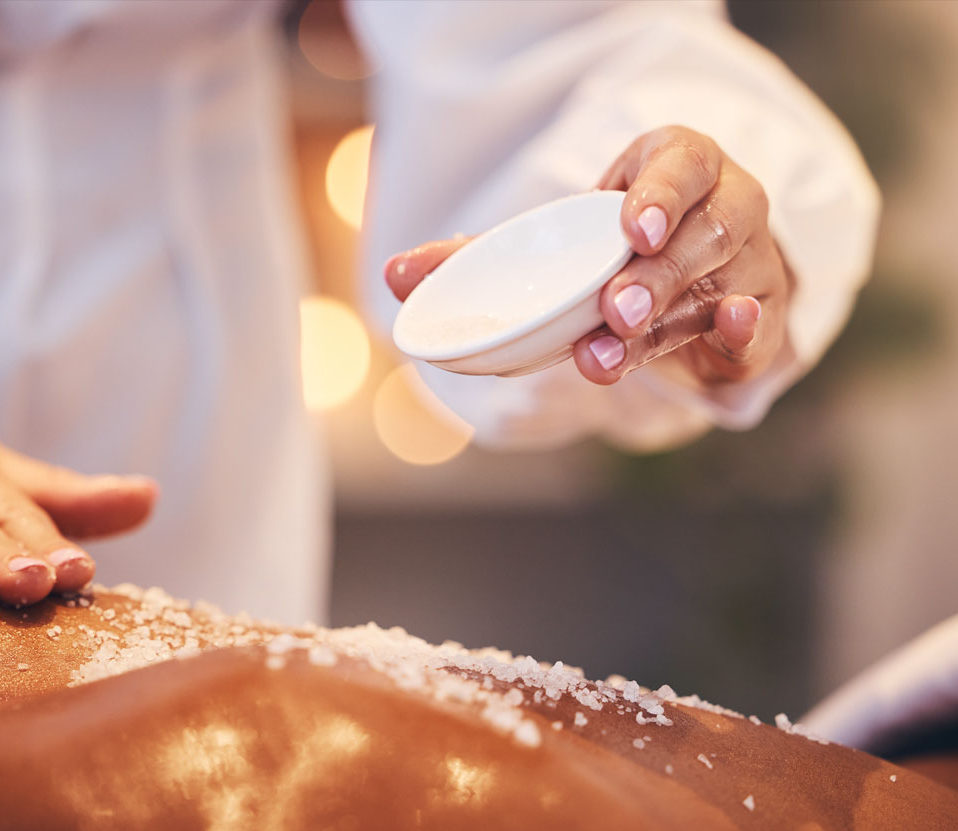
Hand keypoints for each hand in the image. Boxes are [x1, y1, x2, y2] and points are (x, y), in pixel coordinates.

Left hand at [385, 126, 791, 388]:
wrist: (673, 286)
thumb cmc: (604, 250)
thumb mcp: (549, 243)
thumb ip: (476, 257)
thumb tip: (396, 273)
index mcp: (676, 166)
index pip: (686, 160)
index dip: (663, 190)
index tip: (633, 227)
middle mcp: (726, 205)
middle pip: (709, 230)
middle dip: (658, 273)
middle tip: (613, 307)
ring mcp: (752, 261)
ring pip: (728, 283)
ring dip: (671, 318)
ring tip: (616, 342)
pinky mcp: (762, 316)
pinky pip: (762, 328)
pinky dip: (744, 336)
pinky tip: (725, 334)